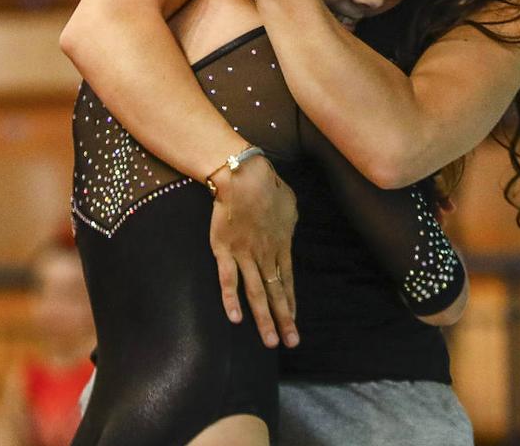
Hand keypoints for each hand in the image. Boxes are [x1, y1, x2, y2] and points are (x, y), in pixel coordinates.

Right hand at [209, 155, 299, 347]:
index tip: (295, 322)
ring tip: (269, 342)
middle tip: (290, 343)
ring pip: (256, 294)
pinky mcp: (224, 250)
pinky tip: (234, 319)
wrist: (244, 177)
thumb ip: (289, 223)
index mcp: (282, 246)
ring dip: (263, 319)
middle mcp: (266, 256)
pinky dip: (230, 300)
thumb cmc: (269, 187)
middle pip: (276, 293)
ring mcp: (245, 255)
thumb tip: (289, 228)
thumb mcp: (290, 206)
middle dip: (284, 320)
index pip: (288, 281)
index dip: (291, 303)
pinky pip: (228, 280)